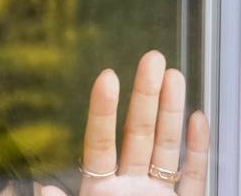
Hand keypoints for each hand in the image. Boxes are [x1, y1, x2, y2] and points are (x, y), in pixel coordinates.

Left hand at [77, 50, 209, 194]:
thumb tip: (42, 187)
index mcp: (100, 190)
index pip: (100, 144)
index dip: (103, 111)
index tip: (108, 75)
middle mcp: (130, 188)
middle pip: (138, 134)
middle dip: (146, 94)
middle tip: (152, 58)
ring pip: (167, 148)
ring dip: (171, 111)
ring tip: (173, 75)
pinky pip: (194, 177)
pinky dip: (198, 150)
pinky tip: (198, 118)